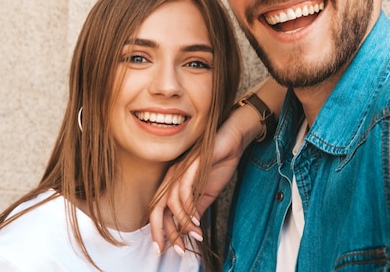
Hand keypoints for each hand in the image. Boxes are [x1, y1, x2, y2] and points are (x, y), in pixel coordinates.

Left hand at [149, 99, 261, 253]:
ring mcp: (179, 170)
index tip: (172, 250)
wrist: (233, 140)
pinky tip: (198, 219)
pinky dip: (189, 208)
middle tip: (176, 250)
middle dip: (163, 232)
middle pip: (156, 209)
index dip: (163, 232)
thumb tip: (189, 232)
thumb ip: (196, 210)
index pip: (159, 212)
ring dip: (183, 223)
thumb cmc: (219, 163)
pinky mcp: (190, 165)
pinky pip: (183, 191)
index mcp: (173, 184)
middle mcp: (171, 177)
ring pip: (170, 203)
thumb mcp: (207, 194)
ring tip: (197, 235)